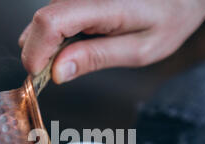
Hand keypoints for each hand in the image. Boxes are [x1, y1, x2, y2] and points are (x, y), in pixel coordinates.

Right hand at [19, 0, 204, 83]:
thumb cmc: (169, 18)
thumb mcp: (139, 50)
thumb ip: (97, 58)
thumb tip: (57, 73)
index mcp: (105, 5)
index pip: (51, 23)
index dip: (35, 51)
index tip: (36, 75)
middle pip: (42, 20)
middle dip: (40, 51)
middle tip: (57, 74)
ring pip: (47, 16)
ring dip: (51, 42)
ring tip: (76, 55)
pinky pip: (57, 11)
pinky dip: (60, 31)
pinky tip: (79, 40)